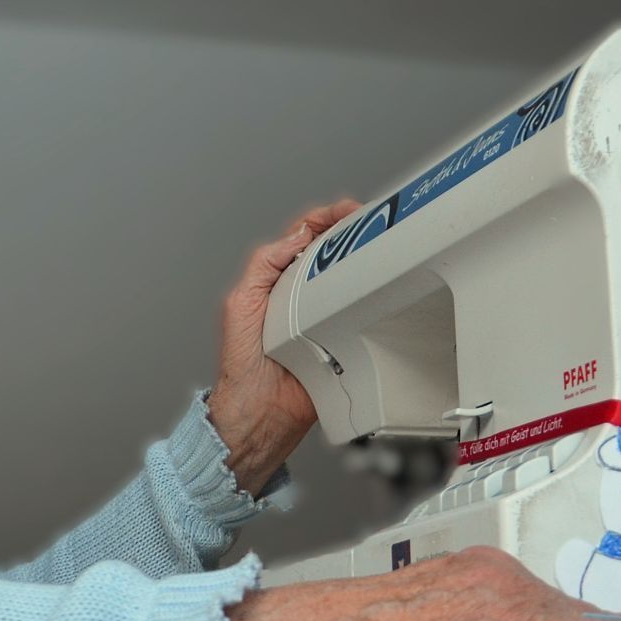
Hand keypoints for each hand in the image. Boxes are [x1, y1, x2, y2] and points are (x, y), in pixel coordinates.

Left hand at [206, 199, 359, 493]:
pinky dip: (374, 298)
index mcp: (277, 282)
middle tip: (371, 221)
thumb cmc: (243, 365)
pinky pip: (362, 312)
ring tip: (379, 243)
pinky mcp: (344, 337)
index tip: (346, 210)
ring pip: (352, 279)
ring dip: (366, 260)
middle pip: (335, 253)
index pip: (304, 238)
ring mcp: (326, 315)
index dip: (325, 218)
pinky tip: (380, 285)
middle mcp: (304, 295)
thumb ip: (263, 265)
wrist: (261, 411)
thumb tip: (296, 236)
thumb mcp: (241, 303)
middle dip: (354, 231)